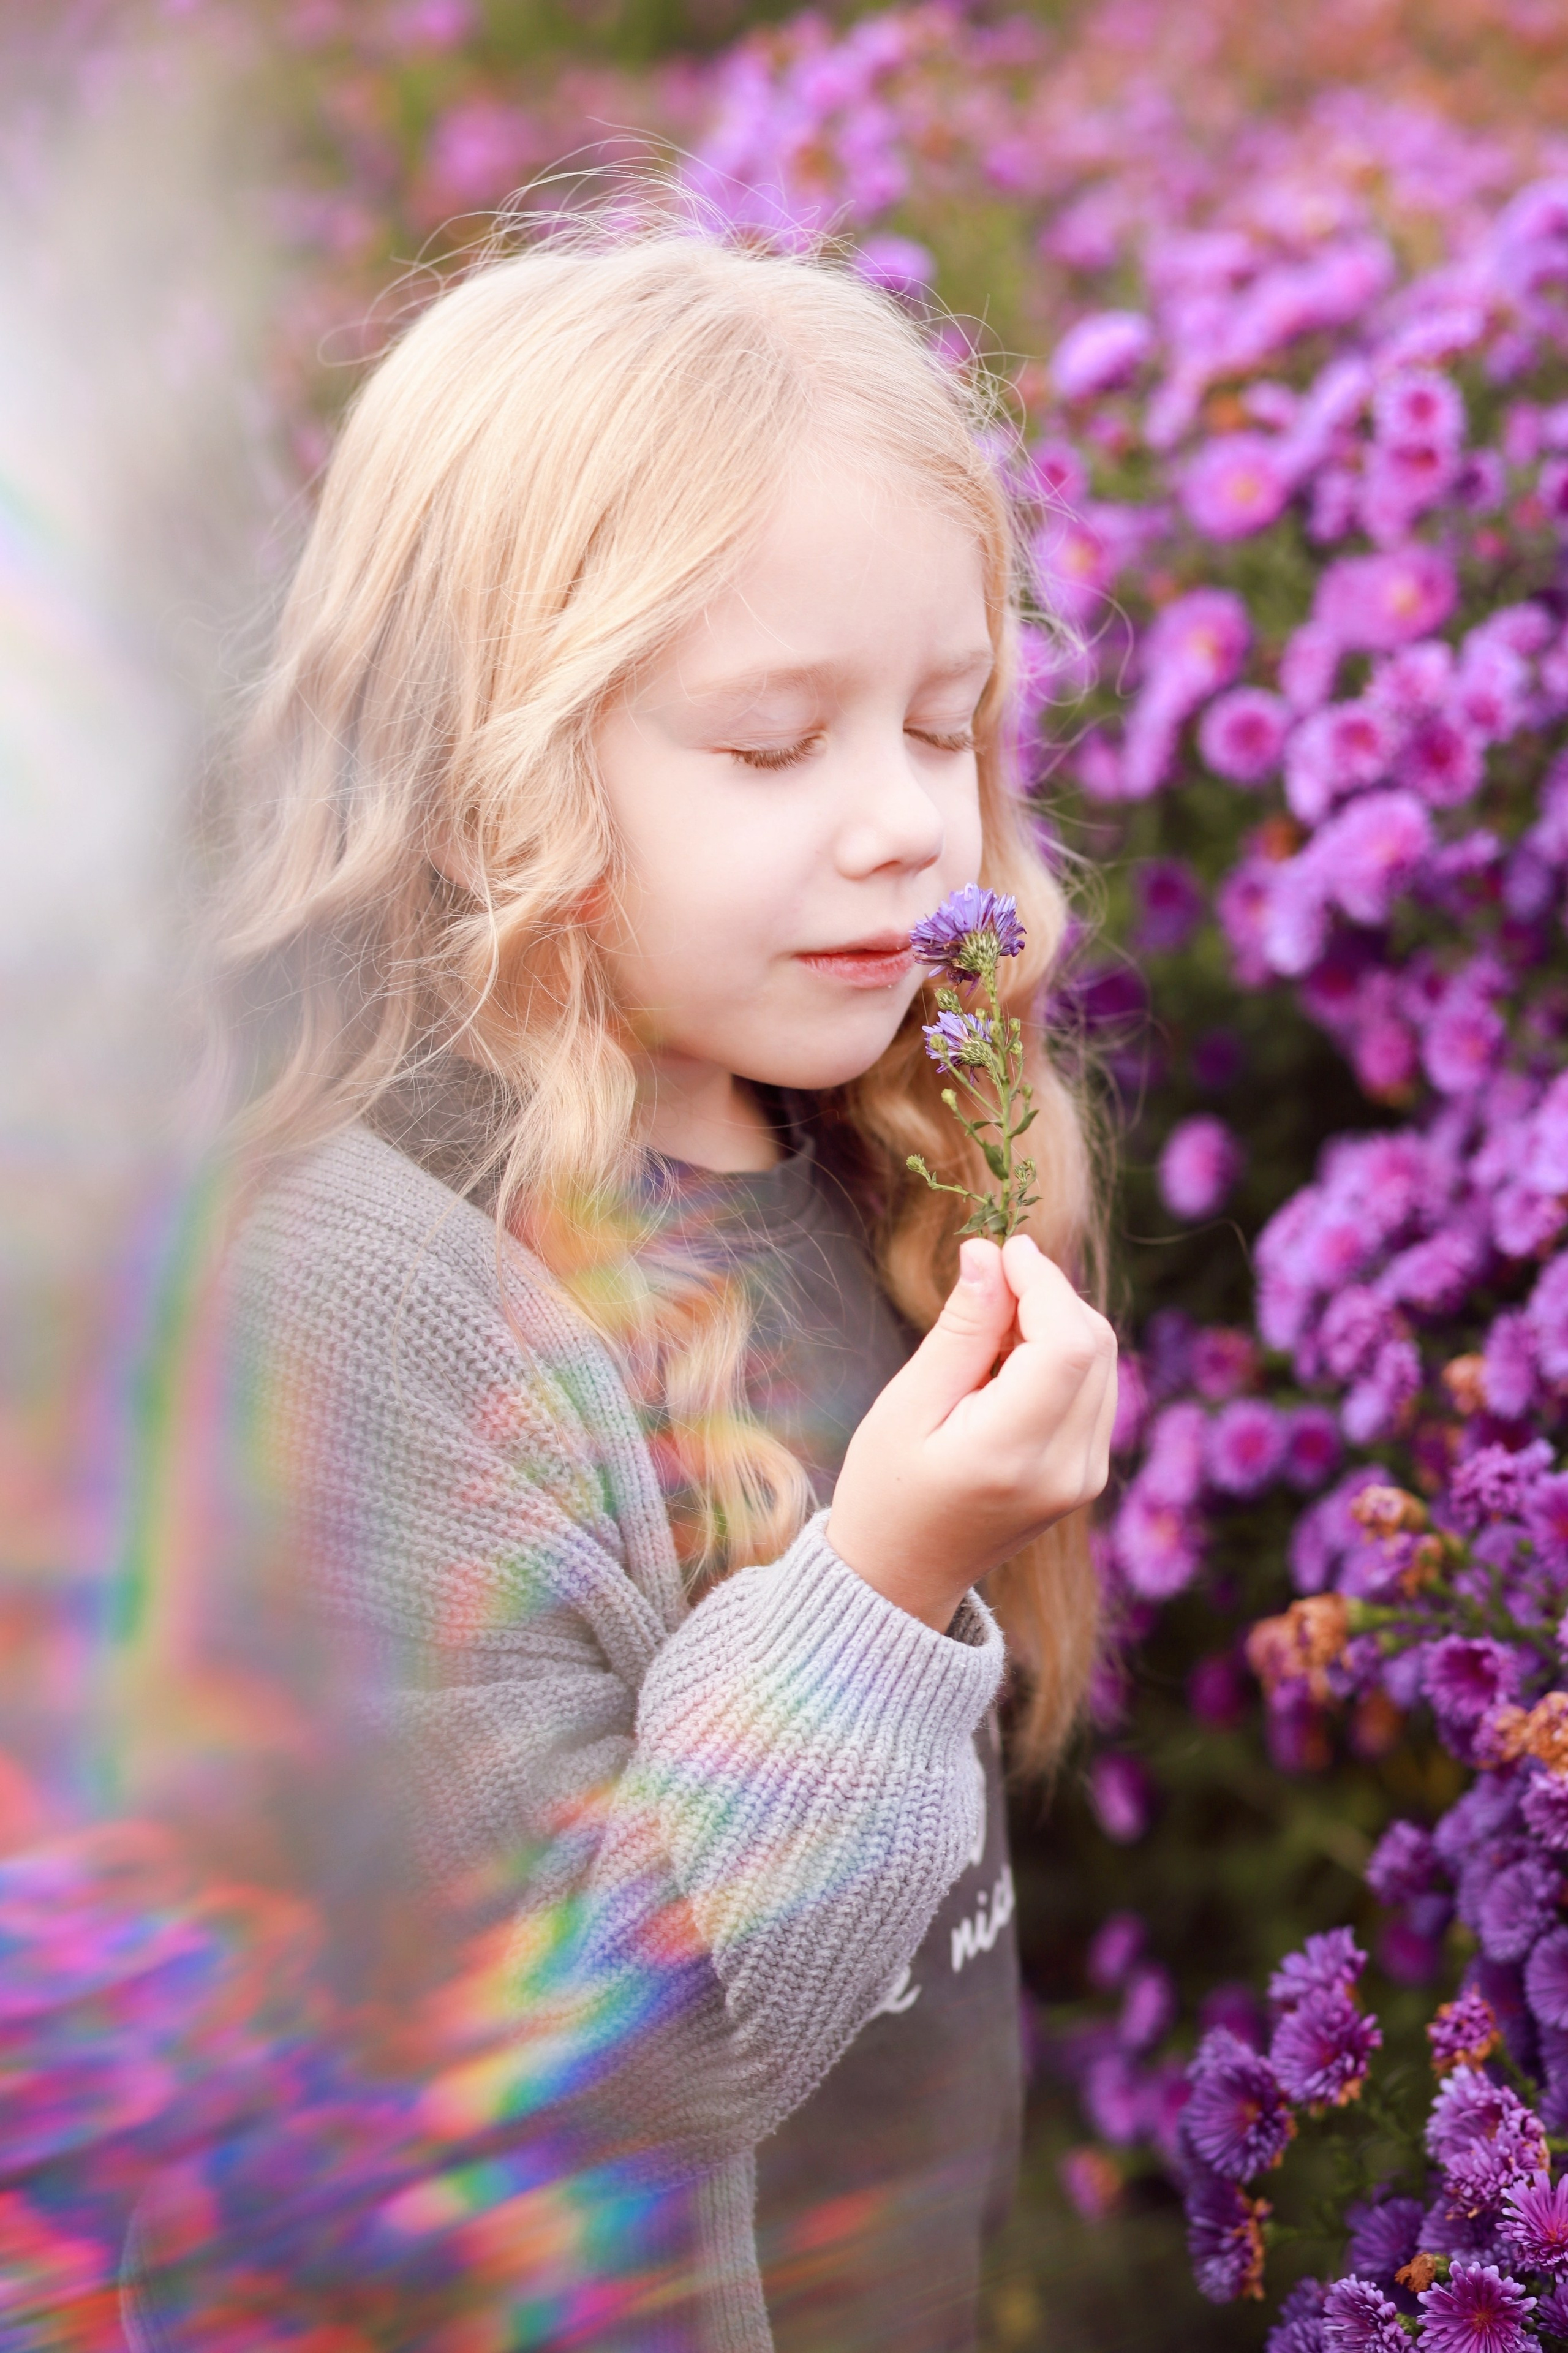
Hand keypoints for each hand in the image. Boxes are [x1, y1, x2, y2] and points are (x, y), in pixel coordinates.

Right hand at [826, 1235, 1117, 1630]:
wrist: (902, 1577)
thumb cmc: (885, 1490)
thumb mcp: (906, 1405)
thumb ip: (959, 1331)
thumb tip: (989, 1254)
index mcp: (1013, 1455)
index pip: (1068, 1344)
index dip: (1043, 1283)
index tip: (1002, 1249)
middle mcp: (1067, 1469)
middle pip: (1095, 1345)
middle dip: (1049, 1296)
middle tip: (988, 1287)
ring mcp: (1085, 1477)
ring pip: (1103, 1362)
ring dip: (1057, 1323)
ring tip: (991, 1333)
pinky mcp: (1088, 1475)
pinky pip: (1096, 1389)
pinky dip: (1063, 1357)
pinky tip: (1010, 1366)